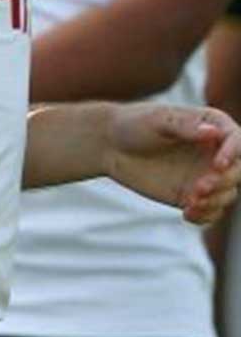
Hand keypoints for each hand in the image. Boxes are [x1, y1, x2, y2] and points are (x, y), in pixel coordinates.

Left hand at [108, 104, 240, 222]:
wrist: (110, 145)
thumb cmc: (134, 124)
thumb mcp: (157, 120)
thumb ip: (185, 126)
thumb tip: (214, 131)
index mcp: (213, 127)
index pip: (237, 141)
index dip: (233, 154)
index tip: (218, 165)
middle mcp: (215, 153)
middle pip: (237, 172)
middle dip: (223, 182)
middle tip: (199, 188)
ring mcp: (205, 175)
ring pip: (226, 194)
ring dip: (214, 202)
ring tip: (190, 202)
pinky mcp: (192, 194)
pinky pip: (210, 211)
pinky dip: (204, 215)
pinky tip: (187, 214)